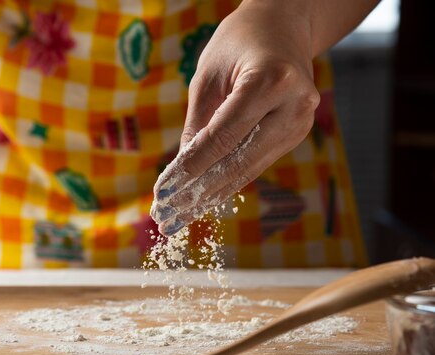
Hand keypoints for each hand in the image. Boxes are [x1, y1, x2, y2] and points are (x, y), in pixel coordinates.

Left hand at [151, 1, 319, 235]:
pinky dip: (228, 182)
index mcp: (271, 81)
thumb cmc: (239, 42)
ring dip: (211, 195)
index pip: (223, 137)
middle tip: (167, 216)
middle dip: (199, 192)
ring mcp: (300, 123)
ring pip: (249, 169)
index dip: (191, 168)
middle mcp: (294, 106)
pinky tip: (204, 200)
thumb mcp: (207, 76)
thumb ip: (197, 124)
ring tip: (179, 216)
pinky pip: (256, 163)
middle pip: (239, 161)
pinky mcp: (296, 134)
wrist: (283, 27)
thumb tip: (182, 170)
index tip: (164, 192)